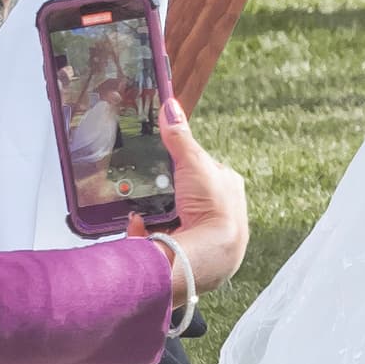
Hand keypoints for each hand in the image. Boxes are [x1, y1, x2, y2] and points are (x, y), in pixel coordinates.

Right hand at [157, 104, 251, 296]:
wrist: (207, 255)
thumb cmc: (212, 208)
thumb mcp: (192, 163)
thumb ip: (179, 137)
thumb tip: (170, 107)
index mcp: (226, 185)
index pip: (199, 166)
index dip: (179, 163)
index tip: (161, 161)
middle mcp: (217, 209)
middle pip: (181, 191)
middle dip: (162, 189)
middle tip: (146, 186)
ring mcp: (200, 231)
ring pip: (167, 213)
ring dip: (151, 210)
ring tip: (139, 205)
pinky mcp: (183, 249)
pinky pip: (155, 235)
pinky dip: (143, 230)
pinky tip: (138, 225)